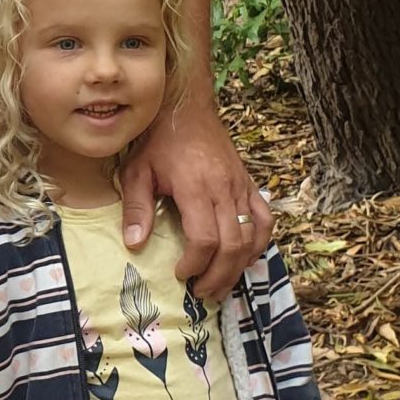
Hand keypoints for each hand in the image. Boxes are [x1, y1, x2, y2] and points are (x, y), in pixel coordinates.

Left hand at [120, 94, 270, 299]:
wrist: (186, 107)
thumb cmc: (157, 140)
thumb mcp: (136, 171)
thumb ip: (136, 208)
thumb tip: (134, 245)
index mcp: (196, 188)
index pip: (205, 239)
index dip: (195, 264)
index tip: (180, 275)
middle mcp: (225, 189)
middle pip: (233, 245)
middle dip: (219, 276)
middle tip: (202, 293)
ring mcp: (241, 187)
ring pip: (252, 237)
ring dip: (239, 266)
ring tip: (221, 285)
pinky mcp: (249, 184)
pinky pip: (264, 220)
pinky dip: (259, 243)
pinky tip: (245, 258)